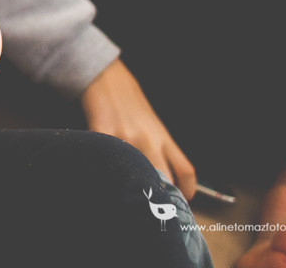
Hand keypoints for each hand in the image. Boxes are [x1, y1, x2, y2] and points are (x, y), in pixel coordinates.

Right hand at [80, 59, 196, 198]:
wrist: (107, 76)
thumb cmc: (129, 101)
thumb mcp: (151, 124)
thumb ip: (158, 147)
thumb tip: (161, 176)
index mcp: (163, 137)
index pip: (185, 170)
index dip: (187, 192)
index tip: (182, 205)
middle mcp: (148, 139)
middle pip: (162, 179)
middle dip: (159, 198)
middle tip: (153, 210)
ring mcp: (125, 136)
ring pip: (134, 173)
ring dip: (130, 188)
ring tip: (124, 197)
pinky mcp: (102, 131)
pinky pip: (103, 158)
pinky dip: (102, 171)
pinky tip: (98, 177)